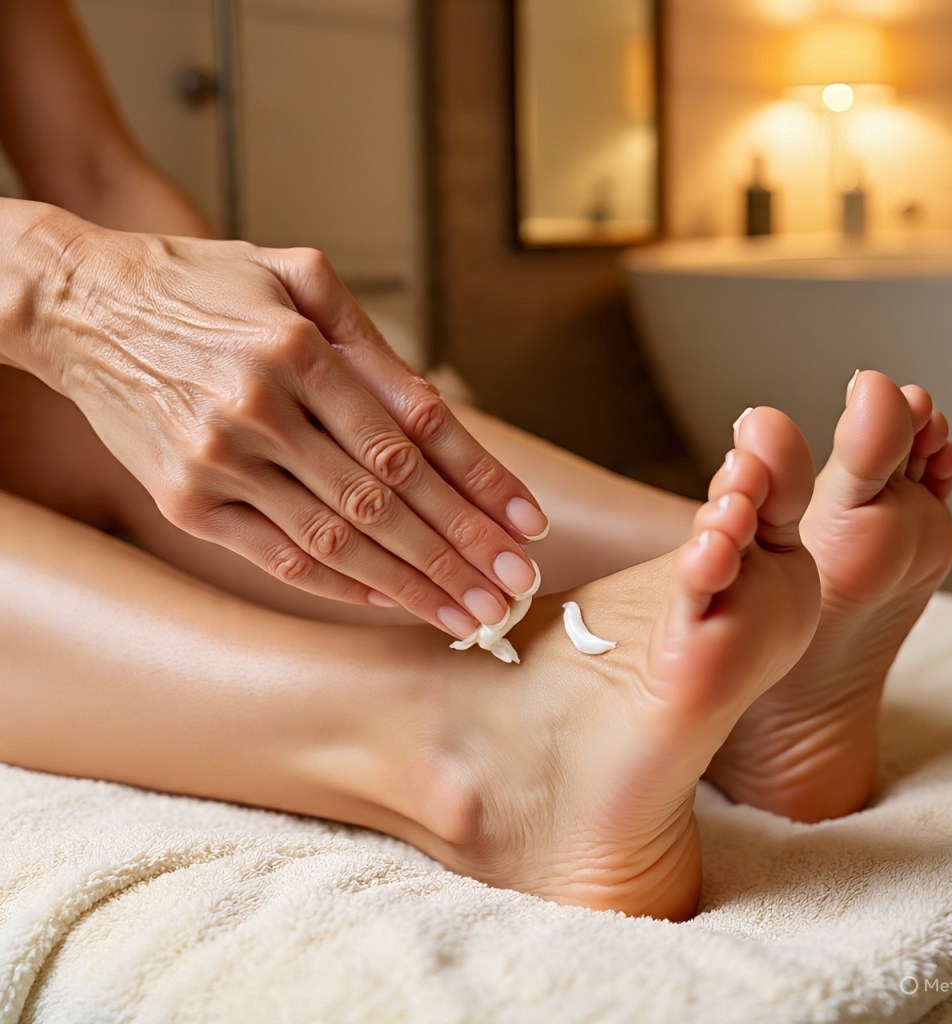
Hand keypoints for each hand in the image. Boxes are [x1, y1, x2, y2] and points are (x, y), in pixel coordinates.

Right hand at [33, 216, 547, 635]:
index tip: (527, 525)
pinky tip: (392, 601)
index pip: (413, 435)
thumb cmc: (203, 287)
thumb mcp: (293, 276)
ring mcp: (217, 462)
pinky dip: (342, 586)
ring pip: (339, 540)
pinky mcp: (185, 502)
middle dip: (460, 551)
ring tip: (470, 614)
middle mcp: (259, 408)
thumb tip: (437, 418)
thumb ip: (369, 342)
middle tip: (513, 589)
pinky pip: (279, 557)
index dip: (479, 484)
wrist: (81, 307)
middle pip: (385, 501)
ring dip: (413, 584)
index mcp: (297, 348)